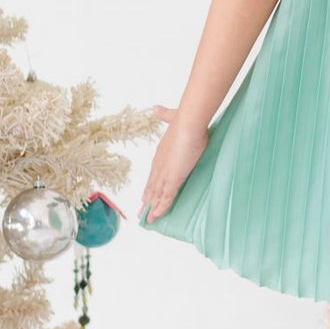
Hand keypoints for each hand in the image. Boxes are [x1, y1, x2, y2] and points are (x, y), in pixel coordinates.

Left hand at [139, 105, 207, 222]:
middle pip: (151, 187)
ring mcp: (164, 174)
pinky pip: (165, 198)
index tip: (146, 193)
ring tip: (147, 220)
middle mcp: (159, 165)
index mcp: (160, 153)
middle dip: (148, 200)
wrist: (187, 123)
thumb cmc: (184, 120)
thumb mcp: (173, 117)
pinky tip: (155, 217)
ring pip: (156, 196)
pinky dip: (160, 208)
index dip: (150, 184)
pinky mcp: (172, 180)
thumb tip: (155, 108)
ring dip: (152, 208)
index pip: (153, 173)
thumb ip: (165, 115)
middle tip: (142, 212)